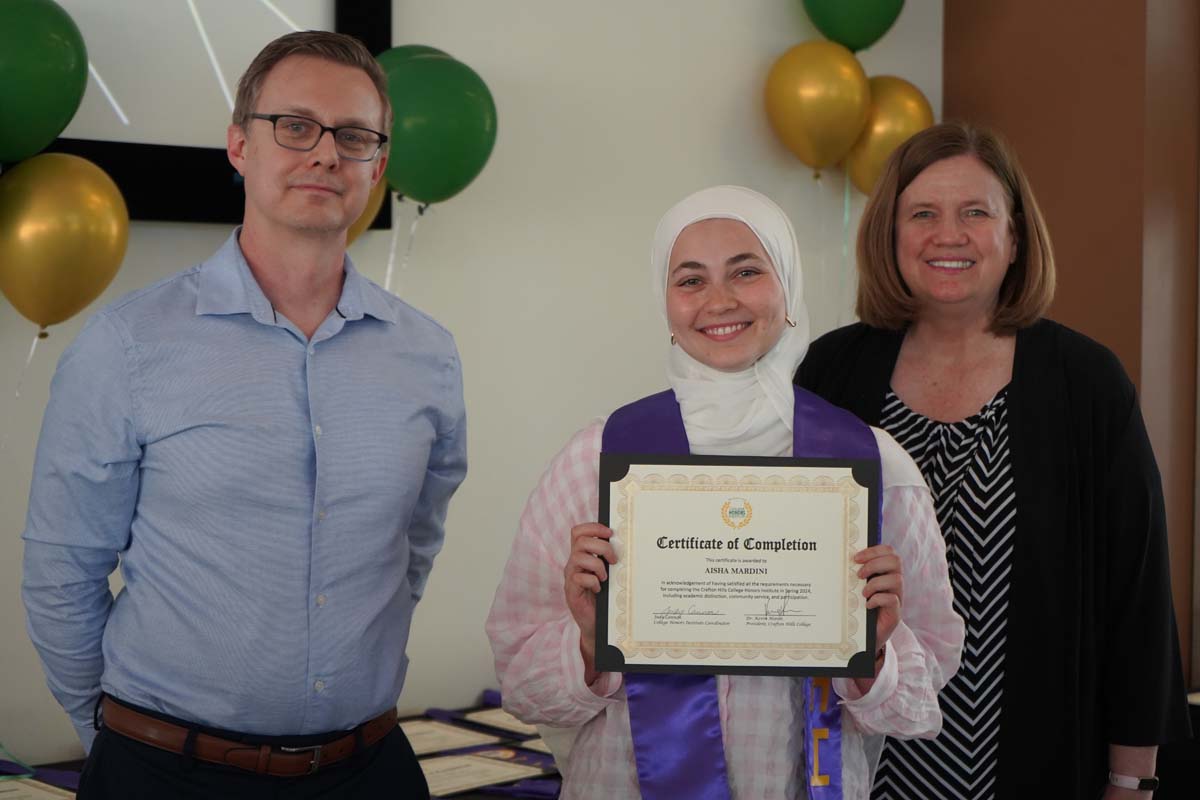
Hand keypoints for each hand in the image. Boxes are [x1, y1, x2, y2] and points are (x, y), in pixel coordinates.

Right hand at [564, 522, 616, 681]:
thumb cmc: (604, 598)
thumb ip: (611, 559)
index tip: (610, 533)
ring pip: (579, 557)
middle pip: (580, 540)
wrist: (596, 625)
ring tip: (605, 577)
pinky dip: (593, 581)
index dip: (593, 527)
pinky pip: (579, 578)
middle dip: (601, 546)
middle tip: (614, 560)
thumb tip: (627, 544)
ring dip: (597, 565)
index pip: (578, 531)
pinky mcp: (571, 591)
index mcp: (582, 555)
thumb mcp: (609, 574)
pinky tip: (599, 590)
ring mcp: (571, 577)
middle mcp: (573, 563)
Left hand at [854, 544, 902, 655]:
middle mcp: (894, 583)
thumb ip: (854, 574)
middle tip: (859, 574)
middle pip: (896, 561)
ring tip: (863, 592)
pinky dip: (878, 599)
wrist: (864, 637)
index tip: (855, 558)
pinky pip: (893, 599)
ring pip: (897, 579)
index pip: (889, 551)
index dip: (874, 550)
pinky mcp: (895, 613)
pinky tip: (867, 605)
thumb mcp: (855, 588)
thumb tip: (840, 559)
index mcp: (885, 572)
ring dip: (876, 583)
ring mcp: (897, 598)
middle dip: (874, 564)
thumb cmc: (858, 609)